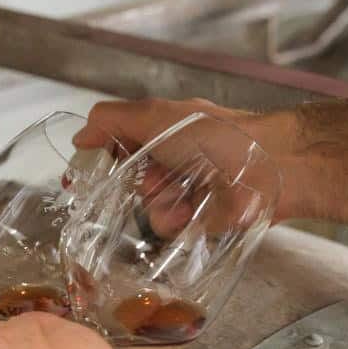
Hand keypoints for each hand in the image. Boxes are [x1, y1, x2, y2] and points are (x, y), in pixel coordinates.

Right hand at [74, 98, 293, 233]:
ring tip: (181, 196)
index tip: (78, 179)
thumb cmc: (214, 136)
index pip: (119, 149)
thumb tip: (80, 135)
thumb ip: (112, 121)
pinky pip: (172, 231)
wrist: (269, 167)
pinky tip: (193, 213)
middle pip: (130, 186)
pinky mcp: (202, 223)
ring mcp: (188, 195)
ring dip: (160, 205)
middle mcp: (173, 164)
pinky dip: (179, 222)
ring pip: (149, 210)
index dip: (99, 163)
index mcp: (163, 133)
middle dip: (135, 185)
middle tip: (152, 178)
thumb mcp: (156, 117)